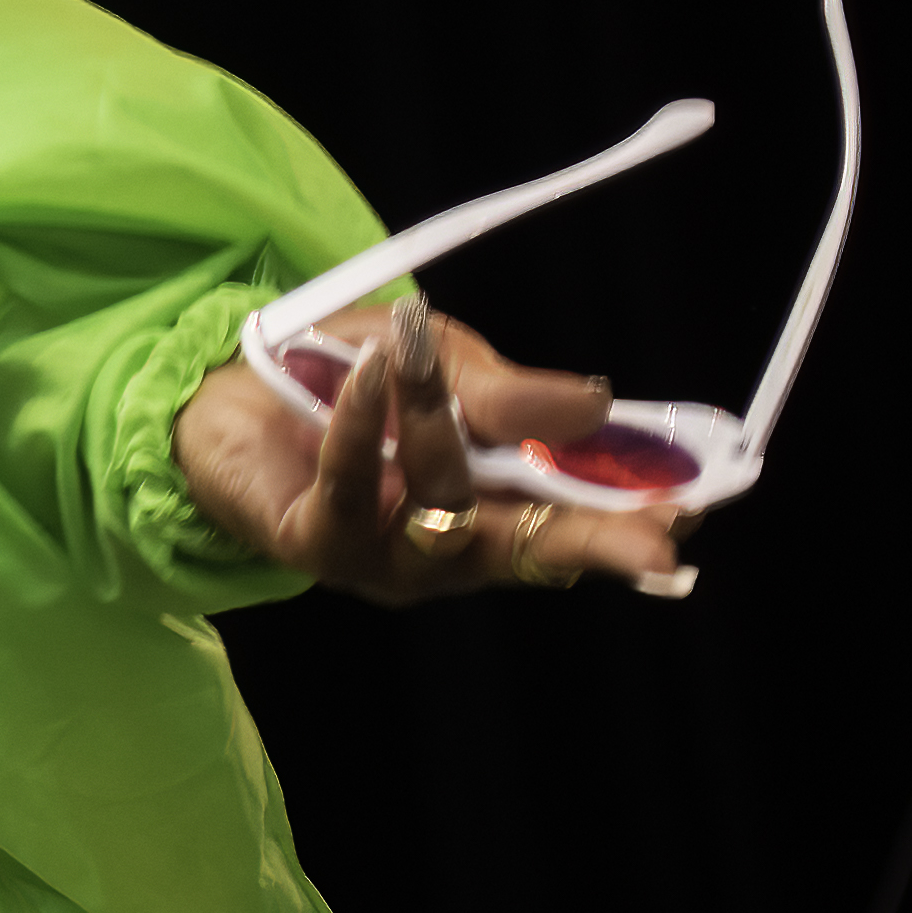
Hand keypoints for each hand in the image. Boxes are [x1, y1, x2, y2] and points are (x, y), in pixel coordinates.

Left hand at [171, 299, 697, 603]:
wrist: (221, 386)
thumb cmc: (345, 381)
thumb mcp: (441, 364)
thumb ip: (505, 394)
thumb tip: (598, 404)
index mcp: (491, 513)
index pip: (575, 531)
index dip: (630, 526)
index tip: (690, 513)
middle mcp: (446, 553)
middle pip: (531, 552)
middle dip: (593, 542)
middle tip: (654, 541)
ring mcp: (382, 559)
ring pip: (441, 507)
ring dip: (436, 423)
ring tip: (418, 353)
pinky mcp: (314, 544)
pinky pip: (351, 490)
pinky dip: (364, 426)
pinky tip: (373, 375)